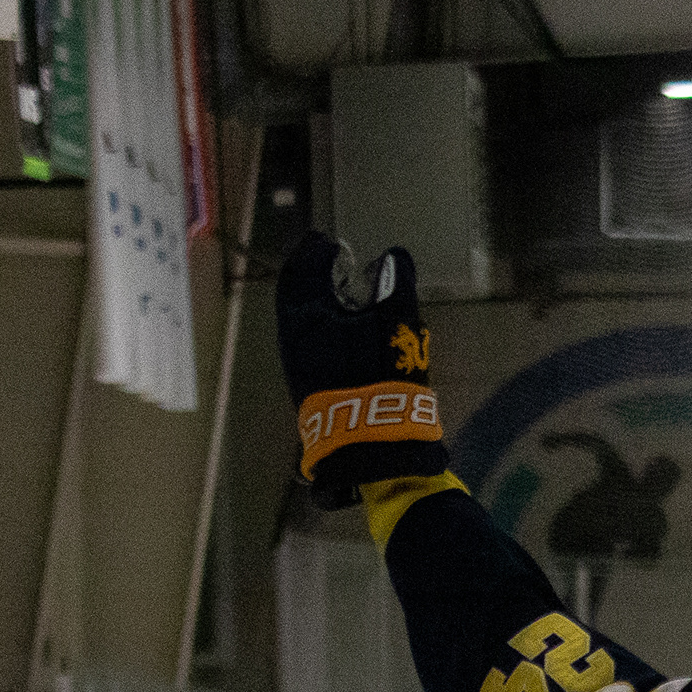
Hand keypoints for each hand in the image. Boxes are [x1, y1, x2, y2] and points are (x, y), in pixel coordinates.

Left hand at [275, 235, 447, 509]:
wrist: (372, 449)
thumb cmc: (381, 380)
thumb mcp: (396, 325)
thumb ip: (396, 287)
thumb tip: (394, 256)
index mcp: (304, 319)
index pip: (301, 273)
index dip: (314, 254)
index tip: (330, 242)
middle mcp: (294, 344)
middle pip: (300, 301)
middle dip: (319, 280)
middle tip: (341, 265)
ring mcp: (301, 372)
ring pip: (308, 329)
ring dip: (327, 309)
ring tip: (351, 299)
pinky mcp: (315, 395)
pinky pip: (316, 351)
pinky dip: (331, 335)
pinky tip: (353, 337)